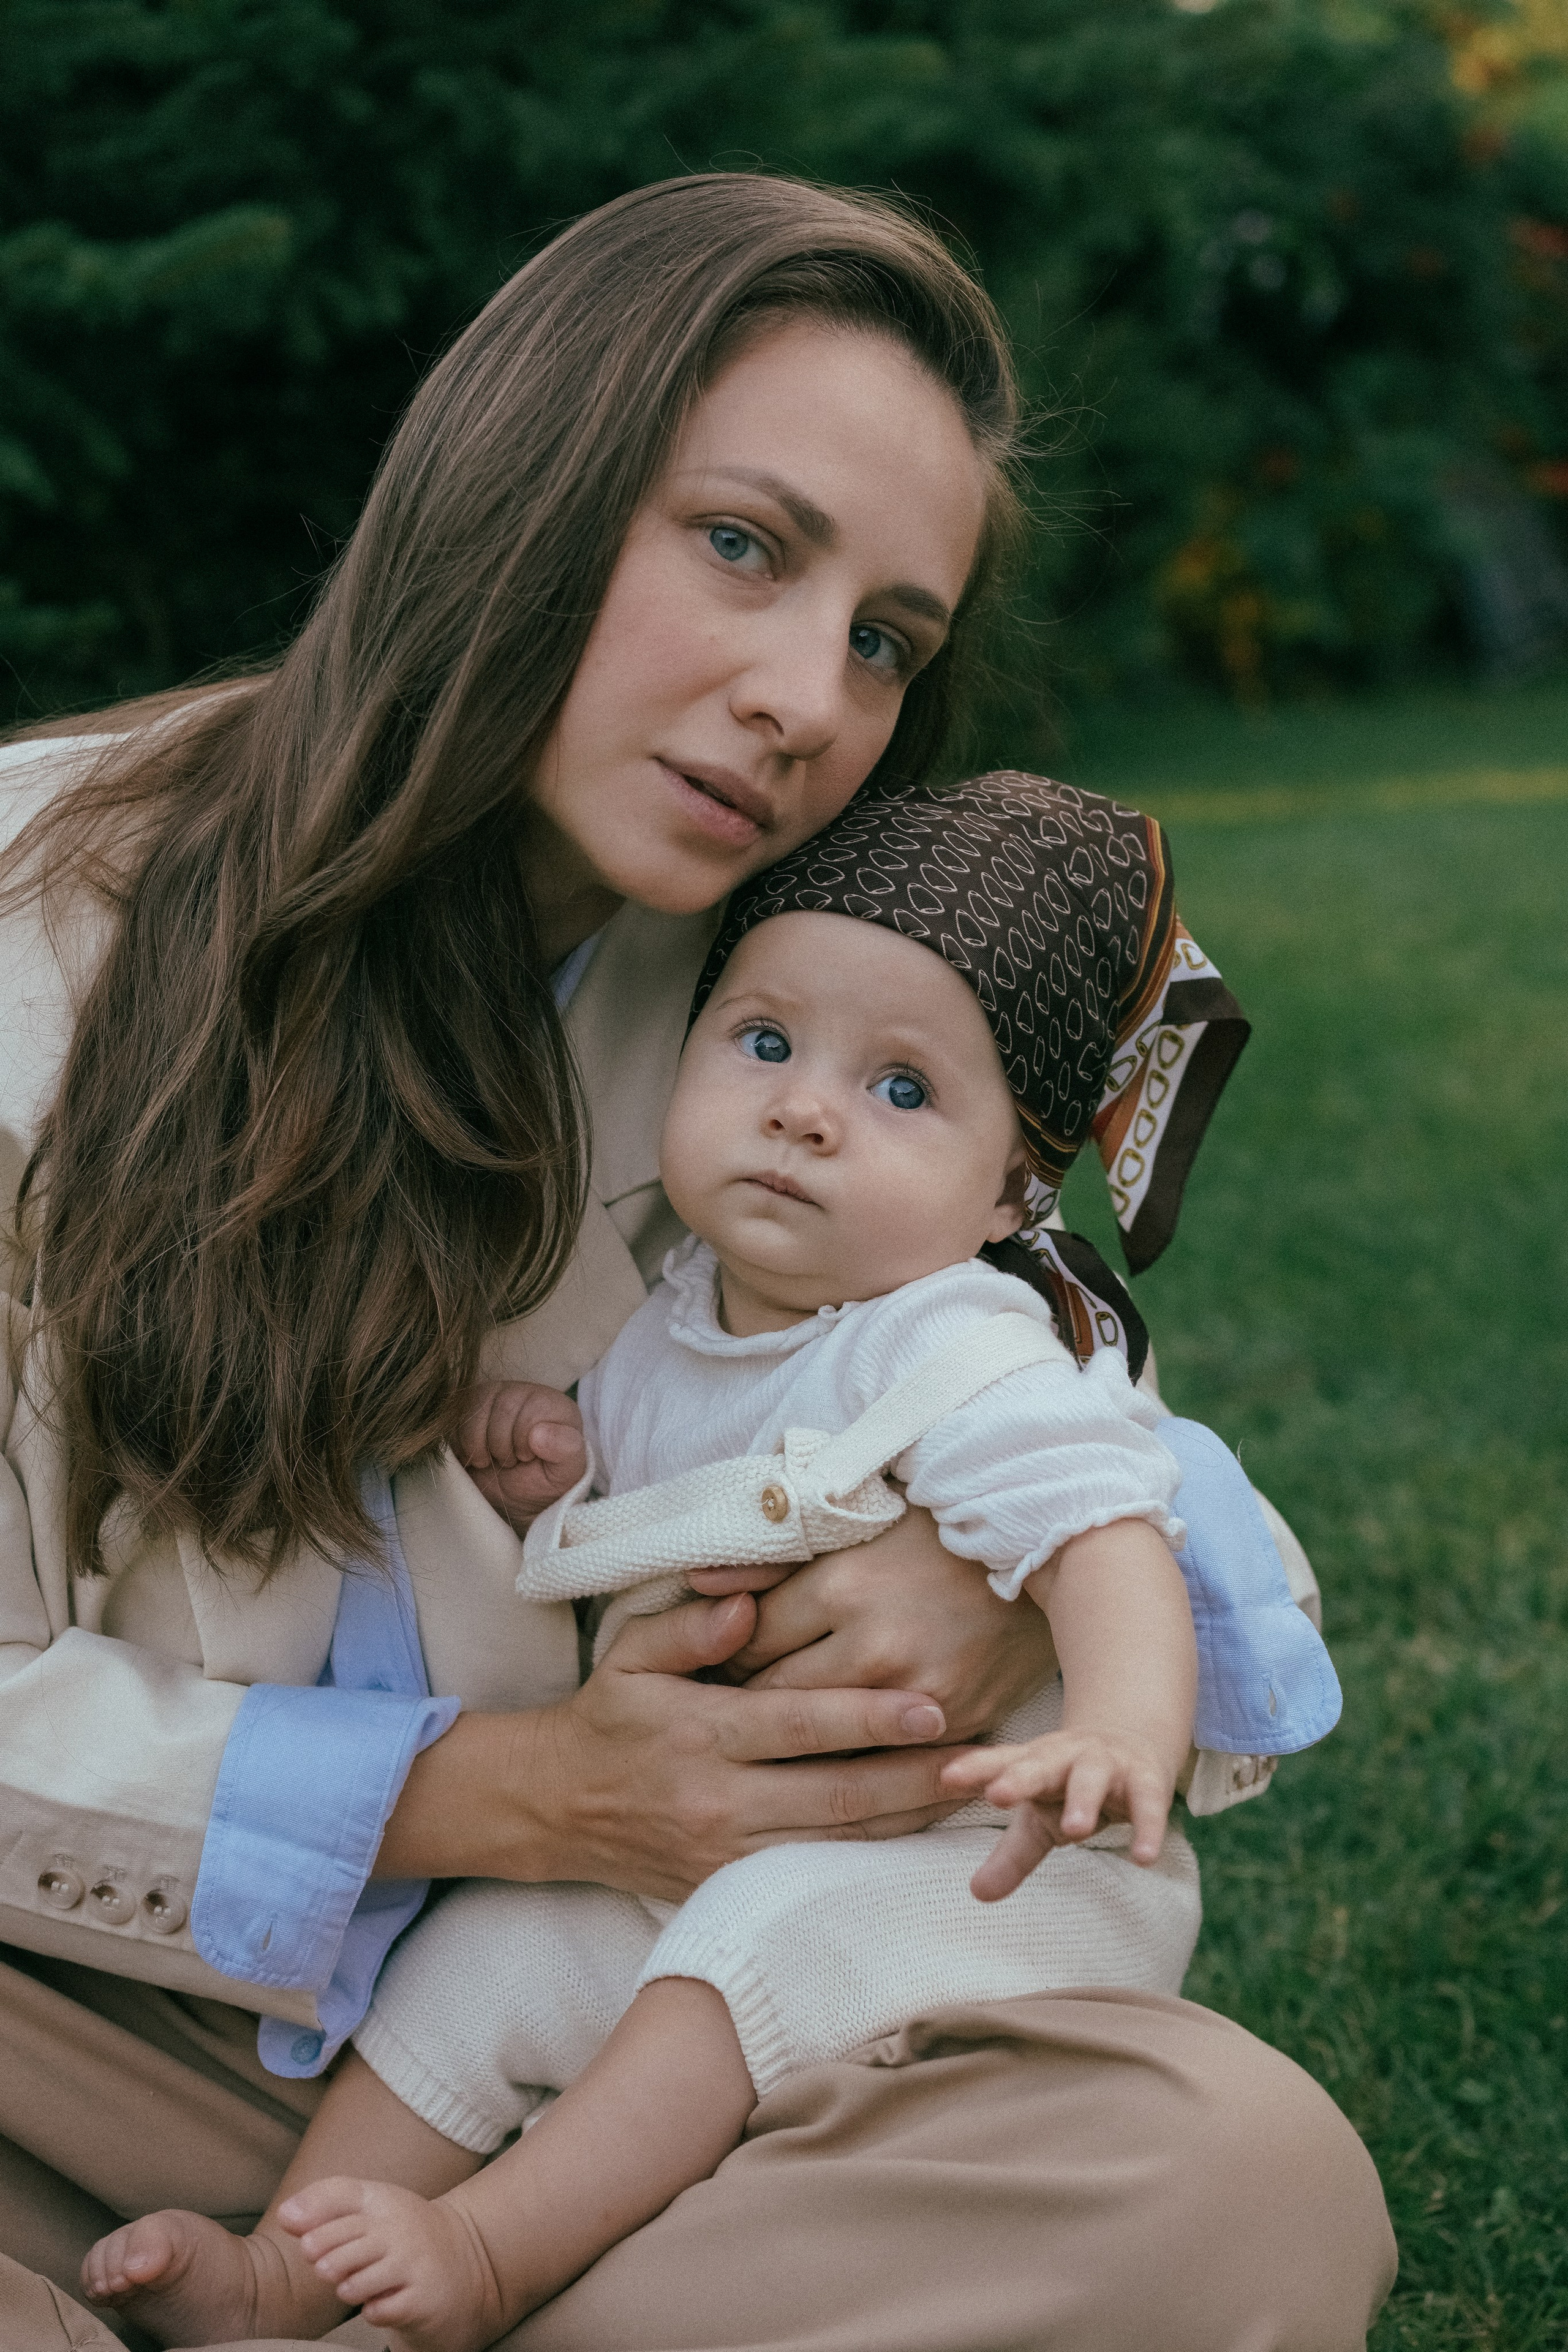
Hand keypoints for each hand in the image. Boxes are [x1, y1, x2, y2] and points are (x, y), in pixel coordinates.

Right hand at [379, 1593, 967, 1900]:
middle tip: (978, 1758)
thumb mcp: (630, 1657)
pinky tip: (919, 1832)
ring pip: (838, 1843)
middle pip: (836, 1793)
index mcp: (701, 1734)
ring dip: (908, 1821)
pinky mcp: (733, 1889)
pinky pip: (817, 1872)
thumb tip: (746, 1607)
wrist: (555, 1809)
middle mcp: (719, 1801)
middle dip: (913, 1777)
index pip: (799, 1725)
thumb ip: (689, 1628)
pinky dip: (872, 1854)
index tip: (932, 1708)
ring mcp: (729, 1855)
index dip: (869, 1719)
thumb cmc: (609, 1717)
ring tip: (969, 1793)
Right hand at [454, 1381, 585, 1531]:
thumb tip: (539, 1434)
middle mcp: (525, 1393)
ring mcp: (495, 1396)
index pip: (529, 1412)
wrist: (515, 1498)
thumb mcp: (566, 1474)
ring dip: (478, 1445)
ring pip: (474, 1409)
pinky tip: (474, 1455)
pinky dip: (460, 1443)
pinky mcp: (470, 1406)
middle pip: (502, 1408)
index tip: (527, 1458)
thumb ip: (566, 1450)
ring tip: (492, 1459)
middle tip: (508, 1462)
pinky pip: (454, 1415)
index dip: (522, 1443)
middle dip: (500, 1446)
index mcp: (554, 1405)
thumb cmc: (545, 1483)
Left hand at [703, 1506, 1059, 1740]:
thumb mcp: (850, 1526)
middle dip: (750, 1705)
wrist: (1043, 1549)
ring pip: (824, 1740)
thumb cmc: (933, 1533)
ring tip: (774, 1740)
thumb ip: (770, 1560)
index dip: (732, 1655)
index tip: (726, 1660)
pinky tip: (833, 1758)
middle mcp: (876, 1646)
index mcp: (843, 1587)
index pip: (751, 1642)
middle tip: (735, 1710)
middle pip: (778, 1699)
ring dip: (795, 1743)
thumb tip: (697, 1581)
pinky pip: (883, 1761)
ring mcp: (918, 1693)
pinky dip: (854, 1762)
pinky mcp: (955, 1724)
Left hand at [940, 1725, 1176, 1900]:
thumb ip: (1011, 1855)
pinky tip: (1144, 1858)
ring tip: (1075, 1831)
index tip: (946, 1778)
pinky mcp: (1146, 1780)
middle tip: (998, 1794)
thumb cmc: (1071, 1786)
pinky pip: (1148, 1804)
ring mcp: (1107, 1764)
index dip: (974, 1769)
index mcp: (1034, 1762)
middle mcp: (1066, 1757)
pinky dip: (1147, 1829)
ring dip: (1083, 1800)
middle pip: (1040, 1764)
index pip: (999, 1763)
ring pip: (1092, 1778)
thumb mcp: (1040, 1819)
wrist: (1135, 1742)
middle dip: (1020, 1777)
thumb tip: (976, 1894)